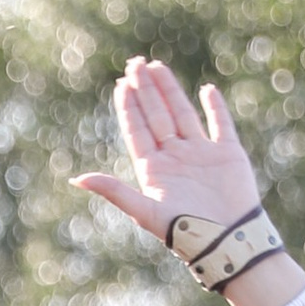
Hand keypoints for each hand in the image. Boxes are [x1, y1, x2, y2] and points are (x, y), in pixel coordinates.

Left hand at [71, 57, 264, 249]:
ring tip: (157, 67)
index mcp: (155, 170)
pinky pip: (220, 124)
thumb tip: (76, 180)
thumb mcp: (144, 210)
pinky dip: (215, 107)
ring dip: (170, 90)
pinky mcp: (227, 154)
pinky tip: (206, 90)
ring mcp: (201, 154)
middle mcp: (175, 158)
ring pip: (182, 113)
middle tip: (135, 64)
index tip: (121, 84)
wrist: (227, 241)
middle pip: (157, 116)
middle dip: (145, 90)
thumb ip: (113, 191)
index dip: (129, 107)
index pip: (138, 130)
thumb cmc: (184, 232)